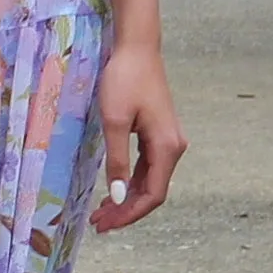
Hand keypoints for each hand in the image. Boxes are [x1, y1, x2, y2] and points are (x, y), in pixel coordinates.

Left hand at [91, 41, 183, 231]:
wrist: (137, 48)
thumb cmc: (124, 79)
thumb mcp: (114, 121)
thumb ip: (117, 161)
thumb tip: (119, 197)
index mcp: (167, 147)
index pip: (153, 195)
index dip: (130, 214)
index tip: (105, 224)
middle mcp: (174, 147)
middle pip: (153, 191)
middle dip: (126, 210)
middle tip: (98, 223)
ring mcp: (169, 140)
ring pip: (150, 180)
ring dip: (128, 198)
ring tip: (102, 211)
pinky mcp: (159, 133)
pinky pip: (148, 167)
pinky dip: (131, 181)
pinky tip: (114, 188)